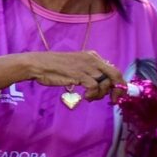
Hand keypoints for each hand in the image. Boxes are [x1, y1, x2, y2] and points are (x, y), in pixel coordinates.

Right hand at [7, 49, 124, 100]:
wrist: (38, 65)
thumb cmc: (53, 67)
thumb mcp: (75, 66)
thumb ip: (88, 71)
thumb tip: (101, 83)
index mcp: (92, 56)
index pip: (113, 68)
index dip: (118, 83)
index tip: (115, 94)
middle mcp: (92, 59)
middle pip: (115, 74)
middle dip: (118, 89)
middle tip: (114, 100)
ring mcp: (86, 66)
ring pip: (105, 82)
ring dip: (101, 94)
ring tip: (91, 98)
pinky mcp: (80, 74)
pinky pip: (95, 87)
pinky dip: (93, 95)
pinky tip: (86, 97)